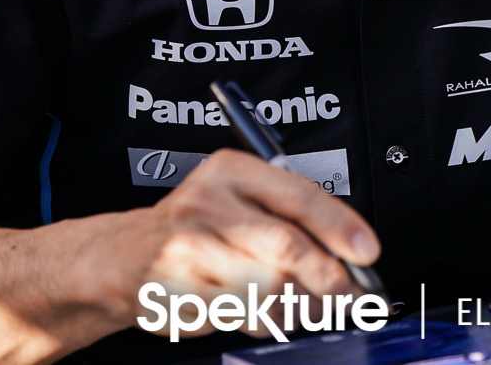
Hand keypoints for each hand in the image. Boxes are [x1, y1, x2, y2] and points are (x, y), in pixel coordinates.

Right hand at [122, 148, 379, 338]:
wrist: (123, 257)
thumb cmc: (194, 226)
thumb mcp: (239, 198)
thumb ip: (289, 215)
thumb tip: (350, 249)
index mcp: (231, 170)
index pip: (299, 196)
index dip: (340, 227)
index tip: (367, 252)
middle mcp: (208, 202)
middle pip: (287, 247)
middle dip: (328, 278)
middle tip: (350, 294)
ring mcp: (190, 248)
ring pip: (269, 287)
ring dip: (300, 305)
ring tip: (310, 307)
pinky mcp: (181, 290)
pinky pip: (242, 313)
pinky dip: (267, 319)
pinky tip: (268, 313)